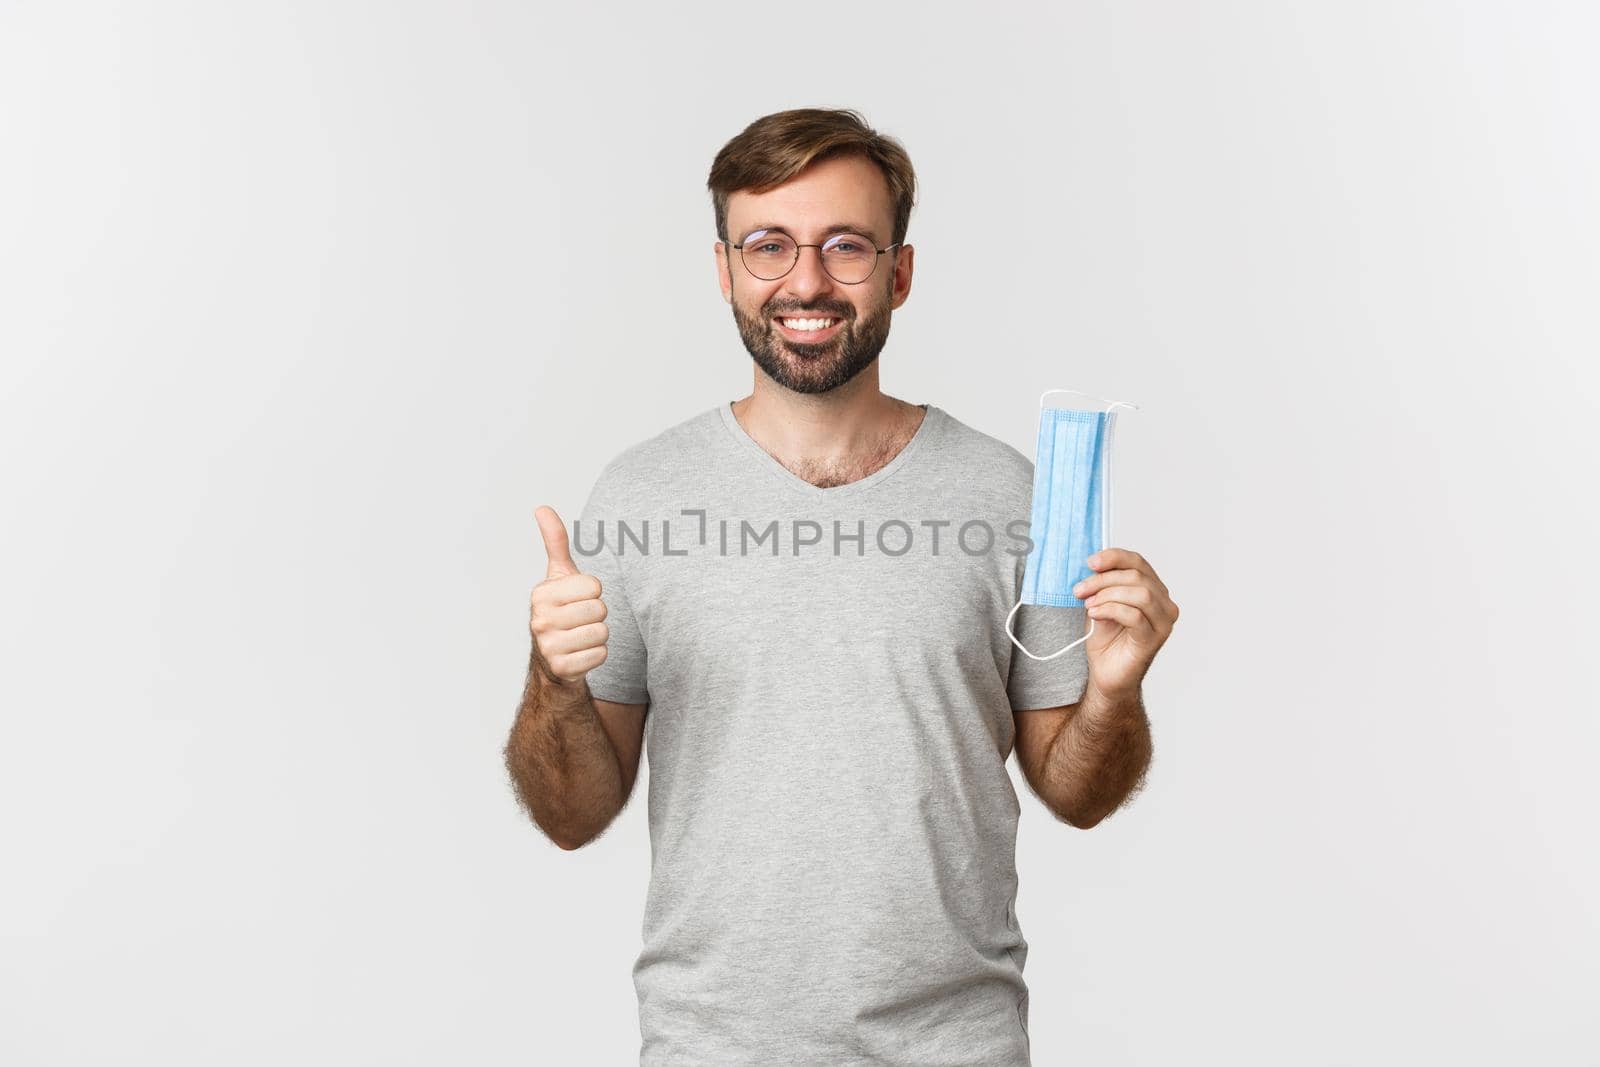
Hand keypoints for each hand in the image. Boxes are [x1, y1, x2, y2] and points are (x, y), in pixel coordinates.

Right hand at [530, 505, 609, 685]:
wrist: (553, 659)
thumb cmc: (562, 609)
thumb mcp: (558, 575)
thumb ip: (555, 542)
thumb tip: (542, 508)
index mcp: (541, 594)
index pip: (594, 585)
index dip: (593, 592)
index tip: (578, 599)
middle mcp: (540, 619)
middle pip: (600, 609)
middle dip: (597, 614)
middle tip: (581, 619)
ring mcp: (549, 646)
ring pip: (602, 632)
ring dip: (598, 635)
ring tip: (581, 635)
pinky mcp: (562, 668)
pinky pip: (601, 655)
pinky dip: (597, 654)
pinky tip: (581, 652)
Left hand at [1072, 547, 1178, 699]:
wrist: (1106, 674)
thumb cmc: (1106, 640)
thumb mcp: (1101, 603)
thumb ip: (1103, 585)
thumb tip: (1094, 566)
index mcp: (1153, 590)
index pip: (1138, 562)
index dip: (1114, 557)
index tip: (1090, 562)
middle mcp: (1164, 604)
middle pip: (1137, 576)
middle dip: (1104, 580)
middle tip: (1080, 590)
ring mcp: (1162, 623)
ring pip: (1140, 594)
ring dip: (1107, 595)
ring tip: (1088, 605)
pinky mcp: (1154, 639)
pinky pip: (1135, 616)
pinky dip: (1110, 610)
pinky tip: (1094, 614)